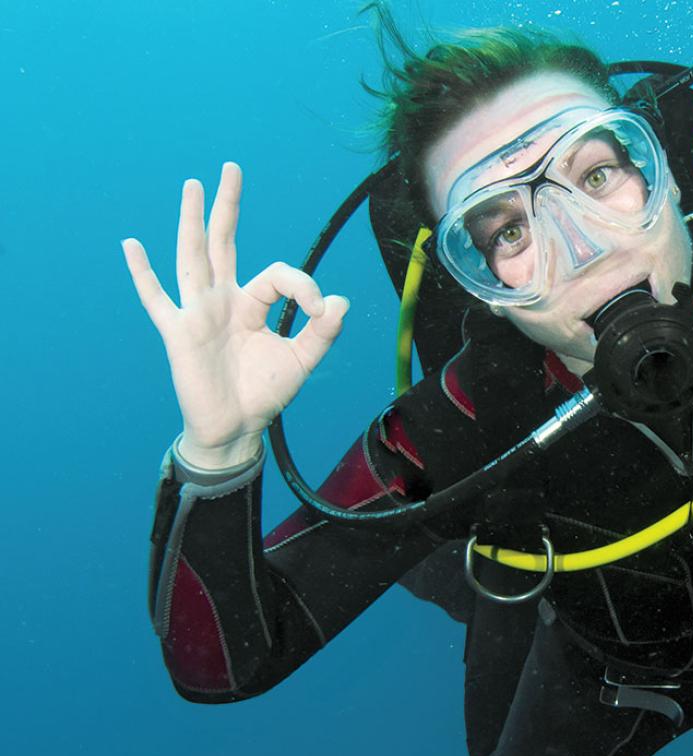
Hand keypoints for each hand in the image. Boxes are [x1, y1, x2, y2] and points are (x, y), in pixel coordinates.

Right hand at [123, 163, 348, 469]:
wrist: (237, 428)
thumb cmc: (265, 393)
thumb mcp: (302, 361)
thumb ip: (322, 332)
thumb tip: (340, 302)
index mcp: (253, 304)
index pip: (278, 274)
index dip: (304, 286)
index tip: (322, 312)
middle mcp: (223, 301)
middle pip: (223, 243)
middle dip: (228, 206)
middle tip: (231, 168)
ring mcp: (198, 313)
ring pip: (193, 257)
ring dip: (192, 221)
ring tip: (192, 187)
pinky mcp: (179, 333)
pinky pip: (156, 299)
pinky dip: (143, 273)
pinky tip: (131, 245)